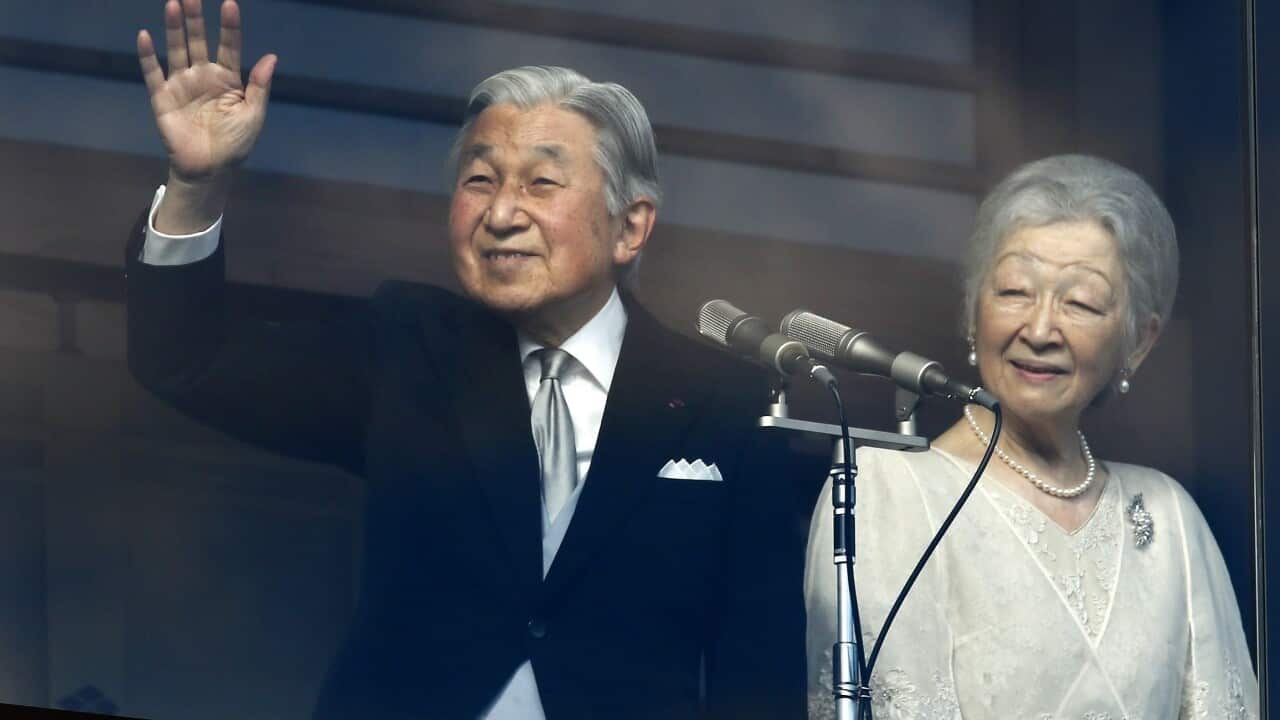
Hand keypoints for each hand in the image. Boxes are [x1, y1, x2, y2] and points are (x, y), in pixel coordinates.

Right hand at [137, 0, 275, 183]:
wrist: (210, 169)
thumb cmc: (235, 144)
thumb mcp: (253, 115)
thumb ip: (259, 86)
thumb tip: (271, 57)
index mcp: (228, 79)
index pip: (229, 46)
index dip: (229, 26)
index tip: (230, 4)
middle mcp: (204, 76)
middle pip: (199, 40)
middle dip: (196, 18)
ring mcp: (182, 85)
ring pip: (177, 50)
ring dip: (174, 28)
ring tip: (173, 4)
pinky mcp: (163, 98)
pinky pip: (153, 73)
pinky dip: (148, 55)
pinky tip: (145, 35)